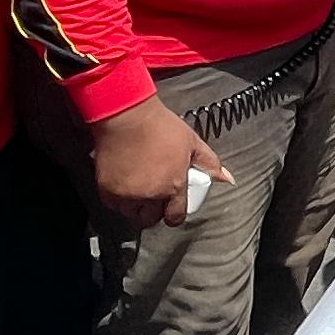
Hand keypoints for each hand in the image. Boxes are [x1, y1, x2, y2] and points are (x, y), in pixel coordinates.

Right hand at [89, 93, 228, 226]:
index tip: (171, 207)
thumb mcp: (192, 142)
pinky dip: (118, 199)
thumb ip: (210, 163)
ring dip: (135, 206)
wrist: (126, 115)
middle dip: (154, 211)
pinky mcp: (107, 190)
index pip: (176, 216)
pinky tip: (124, 183)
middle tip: (153, 196)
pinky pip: (114, 205)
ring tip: (138, 189)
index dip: (174, 213)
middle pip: (151, 218)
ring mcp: (128, 194)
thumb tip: (227, 178)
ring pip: (131, 214)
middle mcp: (151, 194)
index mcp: (174, 185)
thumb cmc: (159, 126)